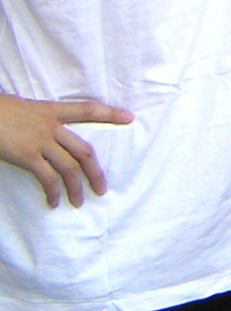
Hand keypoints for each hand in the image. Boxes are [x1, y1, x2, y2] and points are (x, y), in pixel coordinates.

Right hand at [0, 94, 133, 208]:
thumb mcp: (20, 109)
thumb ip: (34, 120)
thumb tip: (40, 132)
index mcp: (50, 111)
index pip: (86, 110)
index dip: (109, 113)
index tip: (130, 117)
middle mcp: (50, 126)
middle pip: (84, 150)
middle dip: (96, 171)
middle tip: (103, 188)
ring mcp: (41, 141)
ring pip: (70, 168)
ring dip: (77, 187)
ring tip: (79, 202)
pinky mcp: (28, 156)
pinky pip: (48, 178)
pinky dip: (53, 192)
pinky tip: (54, 201)